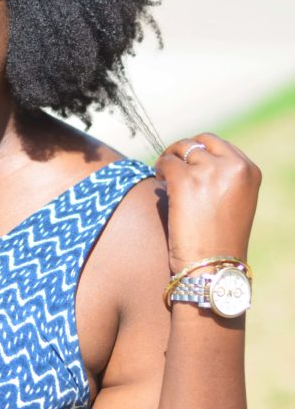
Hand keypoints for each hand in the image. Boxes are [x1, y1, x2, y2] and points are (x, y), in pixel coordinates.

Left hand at [154, 133, 260, 273]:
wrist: (213, 267)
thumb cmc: (220, 243)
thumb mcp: (235, 204)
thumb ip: (224, 179)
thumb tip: (194, 160)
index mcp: (249, 171)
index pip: (219, 145)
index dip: (199, 153)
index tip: (188, 164)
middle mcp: (233, 166)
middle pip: (200, 141)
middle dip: (183, 150)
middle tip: (171, 165)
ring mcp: (209, 171)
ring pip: (181, 149)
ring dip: (169, 158)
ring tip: (163, 174)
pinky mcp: (186, 180)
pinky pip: (166, 162)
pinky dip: (159, 168)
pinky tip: (158, 181)